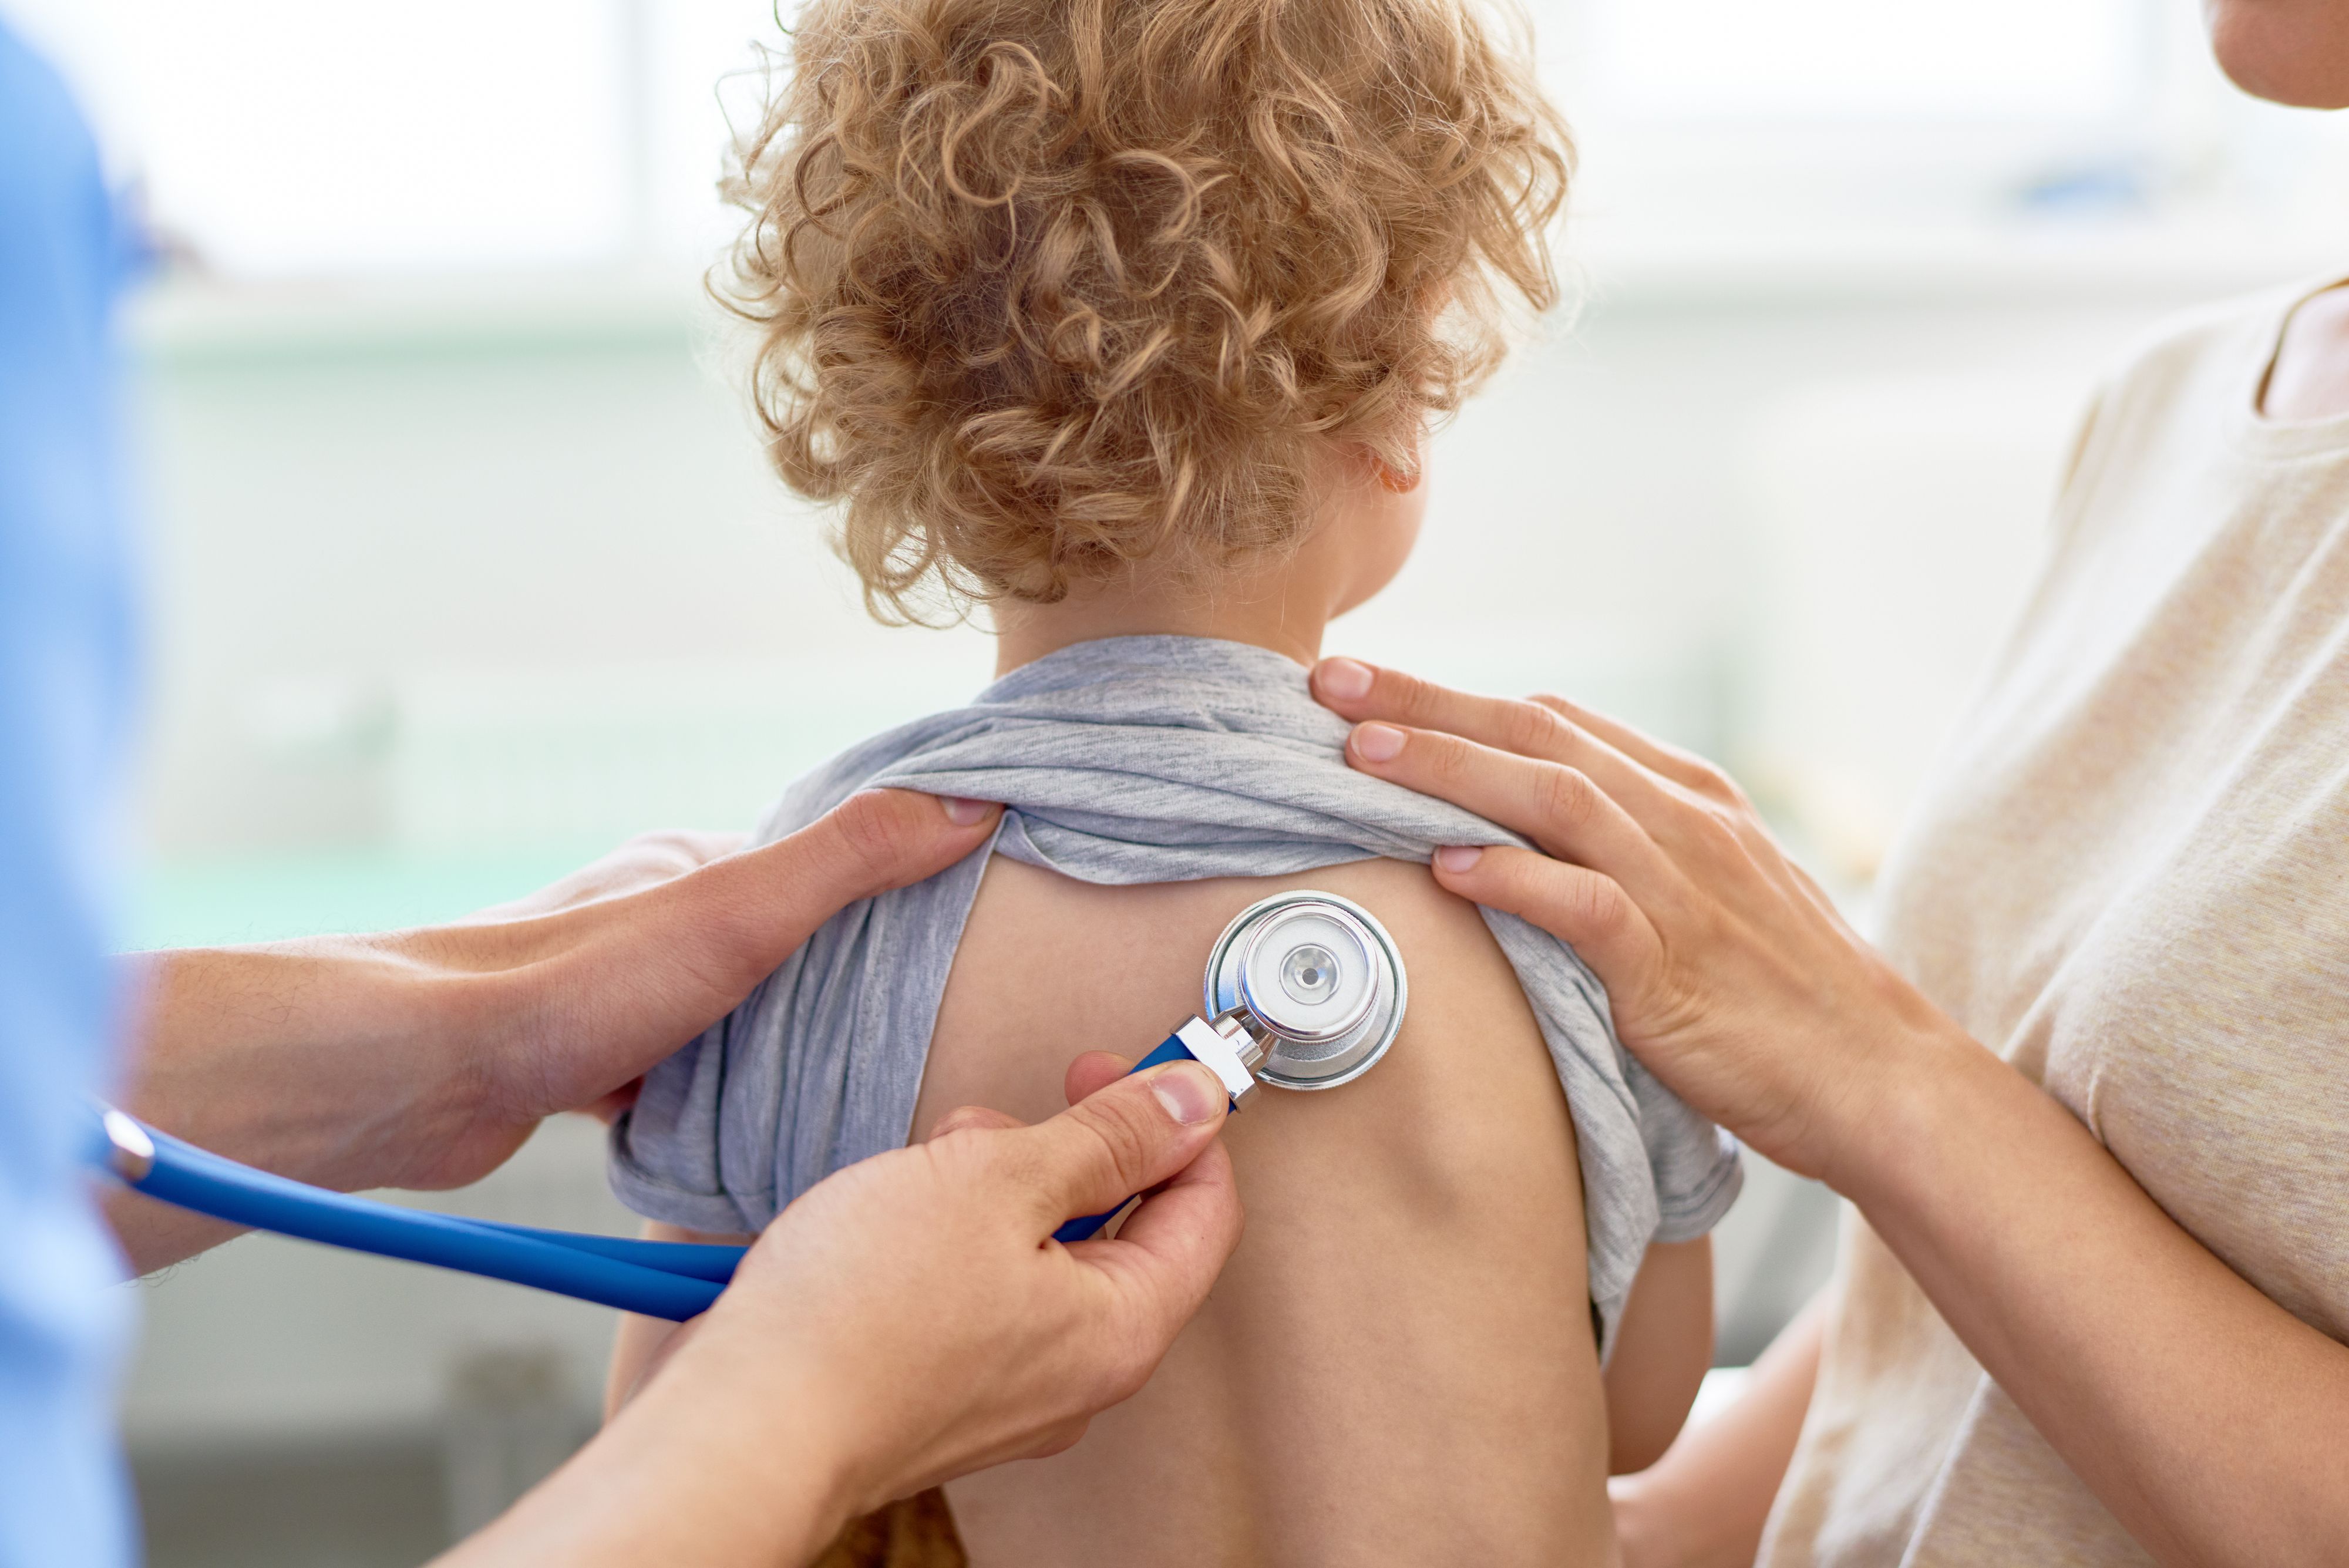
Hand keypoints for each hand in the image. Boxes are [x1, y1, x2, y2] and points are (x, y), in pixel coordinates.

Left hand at [115, 790, 1000, 1264]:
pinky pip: (675, 1087)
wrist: (416, 1080)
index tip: (960, 940)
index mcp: (687, 864)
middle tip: (915, 1045)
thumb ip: (853, 860)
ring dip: (773, 1058)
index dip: (888, 898)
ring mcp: (613, 997)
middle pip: (778, 951)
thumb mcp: (740, 912)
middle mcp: (648, 920)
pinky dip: (713, 1109)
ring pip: (726, 1024)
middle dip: (837, 992)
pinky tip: (751, 1146)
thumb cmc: (571, 987)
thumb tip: (971, 801)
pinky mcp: (580, 1071)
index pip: (816, 867)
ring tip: (848, 1103)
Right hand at [444, 1058, 1242, 1567]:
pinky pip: (977, 1291)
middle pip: (1114, 1229)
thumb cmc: (860, 1316)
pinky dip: (945, 1239)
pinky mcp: (942, 1392)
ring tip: (917, 1177)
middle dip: (1054, 1152)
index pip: (1203, 1208)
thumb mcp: (999, 1179)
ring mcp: (1008, 1392)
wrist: (742, 1426)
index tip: (1108, 1070)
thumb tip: (1194, 1101)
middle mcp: (1077, 1375)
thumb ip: (1107, 1137)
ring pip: (1035, 1253)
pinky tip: (886, 1223)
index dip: (1170, 1121)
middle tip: (987, 1126)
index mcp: (1122, 1328)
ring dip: (987, 1189)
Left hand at [1309, 657, 1957, 1182]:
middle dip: (1428, 703)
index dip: (1459, 698)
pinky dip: (1516, 881)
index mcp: (1688, 797)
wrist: (1880, 1079)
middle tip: (1332, 683)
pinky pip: (1588, 906)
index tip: (1374, 688)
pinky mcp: (1678, 967)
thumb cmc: (1781, 999)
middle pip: (1538, 736)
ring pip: (1553, 800)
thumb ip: (1624, 857)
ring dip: (1450, 770)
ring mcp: (1685, 889)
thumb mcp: (1705, 898)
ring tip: (1361, 756)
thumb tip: (1519, 842)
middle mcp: (1684, 822)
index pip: (1556, 722)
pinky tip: (1449, 868)